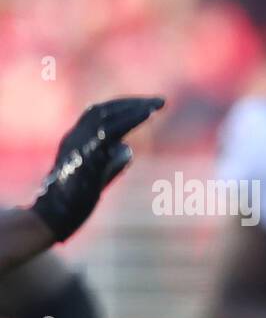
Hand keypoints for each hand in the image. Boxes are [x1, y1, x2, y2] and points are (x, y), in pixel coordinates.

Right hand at [31, 96, 164, 241]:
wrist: (54, 216)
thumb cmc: (74, 201)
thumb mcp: (98, 178)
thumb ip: (113, 162)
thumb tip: (128, 149)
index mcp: (75, 140)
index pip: (98, 113)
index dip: (122, 107)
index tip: (146, 106)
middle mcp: (75, 136)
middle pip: (104, 109)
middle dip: (132, 102)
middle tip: (160, 101)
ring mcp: (79, 143)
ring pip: (107, 116)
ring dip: (134, 108)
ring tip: (156, 105)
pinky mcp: (87, 154)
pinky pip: (111, 130)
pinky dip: (131, 119)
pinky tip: (149, 114)